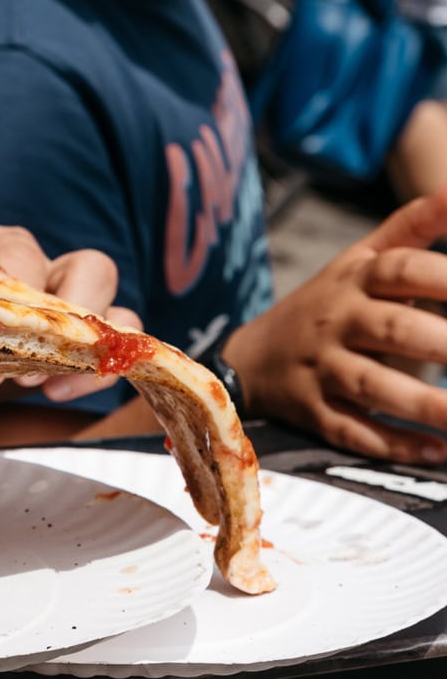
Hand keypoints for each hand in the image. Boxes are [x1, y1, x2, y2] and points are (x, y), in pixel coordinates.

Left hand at [0, 208, 141, 401]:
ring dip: (71, 325)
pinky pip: (119, 322)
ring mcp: (54, 273)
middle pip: (25, 252)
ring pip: (93, 270)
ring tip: (34, 379)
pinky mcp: (86, 310)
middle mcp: (10, 246)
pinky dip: (99, 358)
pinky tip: (58, 392)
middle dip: (16, 309)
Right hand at [225, 189, 446, 462]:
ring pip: (373, 385)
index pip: (404, 269)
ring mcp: (322, 369)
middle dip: (444, 343)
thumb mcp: (358, 260)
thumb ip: (412, 226)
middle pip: (393, 330)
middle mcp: (337, 322)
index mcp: (354, 280)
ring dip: (425, 403)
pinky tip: (437, 452)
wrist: (249, 358)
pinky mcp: (313, 412)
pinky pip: (353, 429)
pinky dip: (392, 444)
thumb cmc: (325, 305)